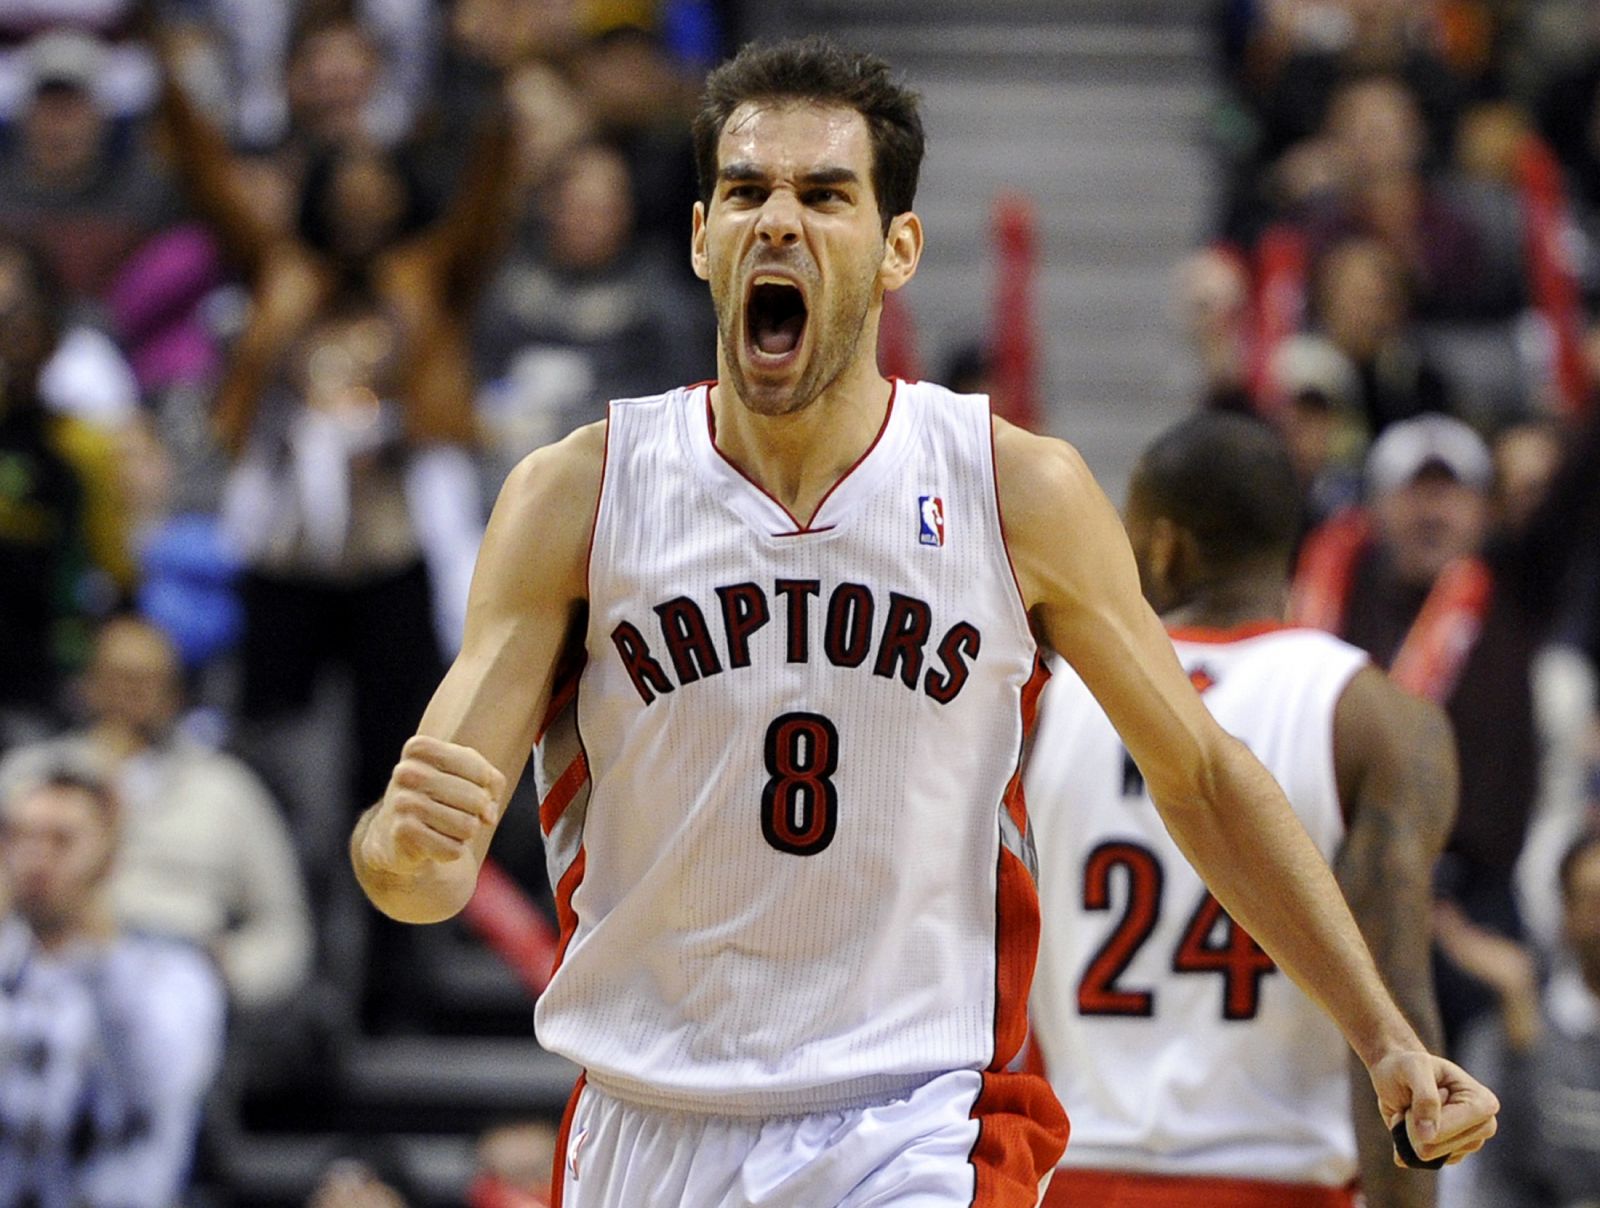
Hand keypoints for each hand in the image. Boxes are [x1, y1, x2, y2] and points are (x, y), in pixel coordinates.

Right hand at [363, 736, 505, 877]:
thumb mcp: (469, 775)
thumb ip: (492, 782)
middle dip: (477, 813)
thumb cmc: (441, 797)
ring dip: (464, 833)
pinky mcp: (402, 833)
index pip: (482, 773)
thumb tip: (488, 815)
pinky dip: (451, 851)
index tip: (470, 790)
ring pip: (468, 826)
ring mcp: (402, 802)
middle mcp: (407, 771)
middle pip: (477, 800)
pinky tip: (433, 844)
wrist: (396, 836)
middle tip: (458, 814)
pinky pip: (453, 849)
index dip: (486, 788)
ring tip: (444, 828)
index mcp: (420, 748)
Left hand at [1368, 1049, 1498, 1167]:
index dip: (1421, 1113)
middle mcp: (1483, 1127)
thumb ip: (1425, 1097)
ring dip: (1409, 1133)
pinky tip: (1411, 1124)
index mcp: (1484, 1103)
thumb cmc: (1407, 1065)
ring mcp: (1468, 1144)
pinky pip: (1419, 1161)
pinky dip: (1406, 1143)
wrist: (1395, 1073)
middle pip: (1436, 1147)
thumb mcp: (1413, 1067)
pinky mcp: (1451, 1155)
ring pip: (1427, 1156)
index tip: (1418, 1089)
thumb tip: (1429, 1137)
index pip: (1448, 1127)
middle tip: (1413, 1101)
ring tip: (1413, 1110)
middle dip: (1414, 1125)